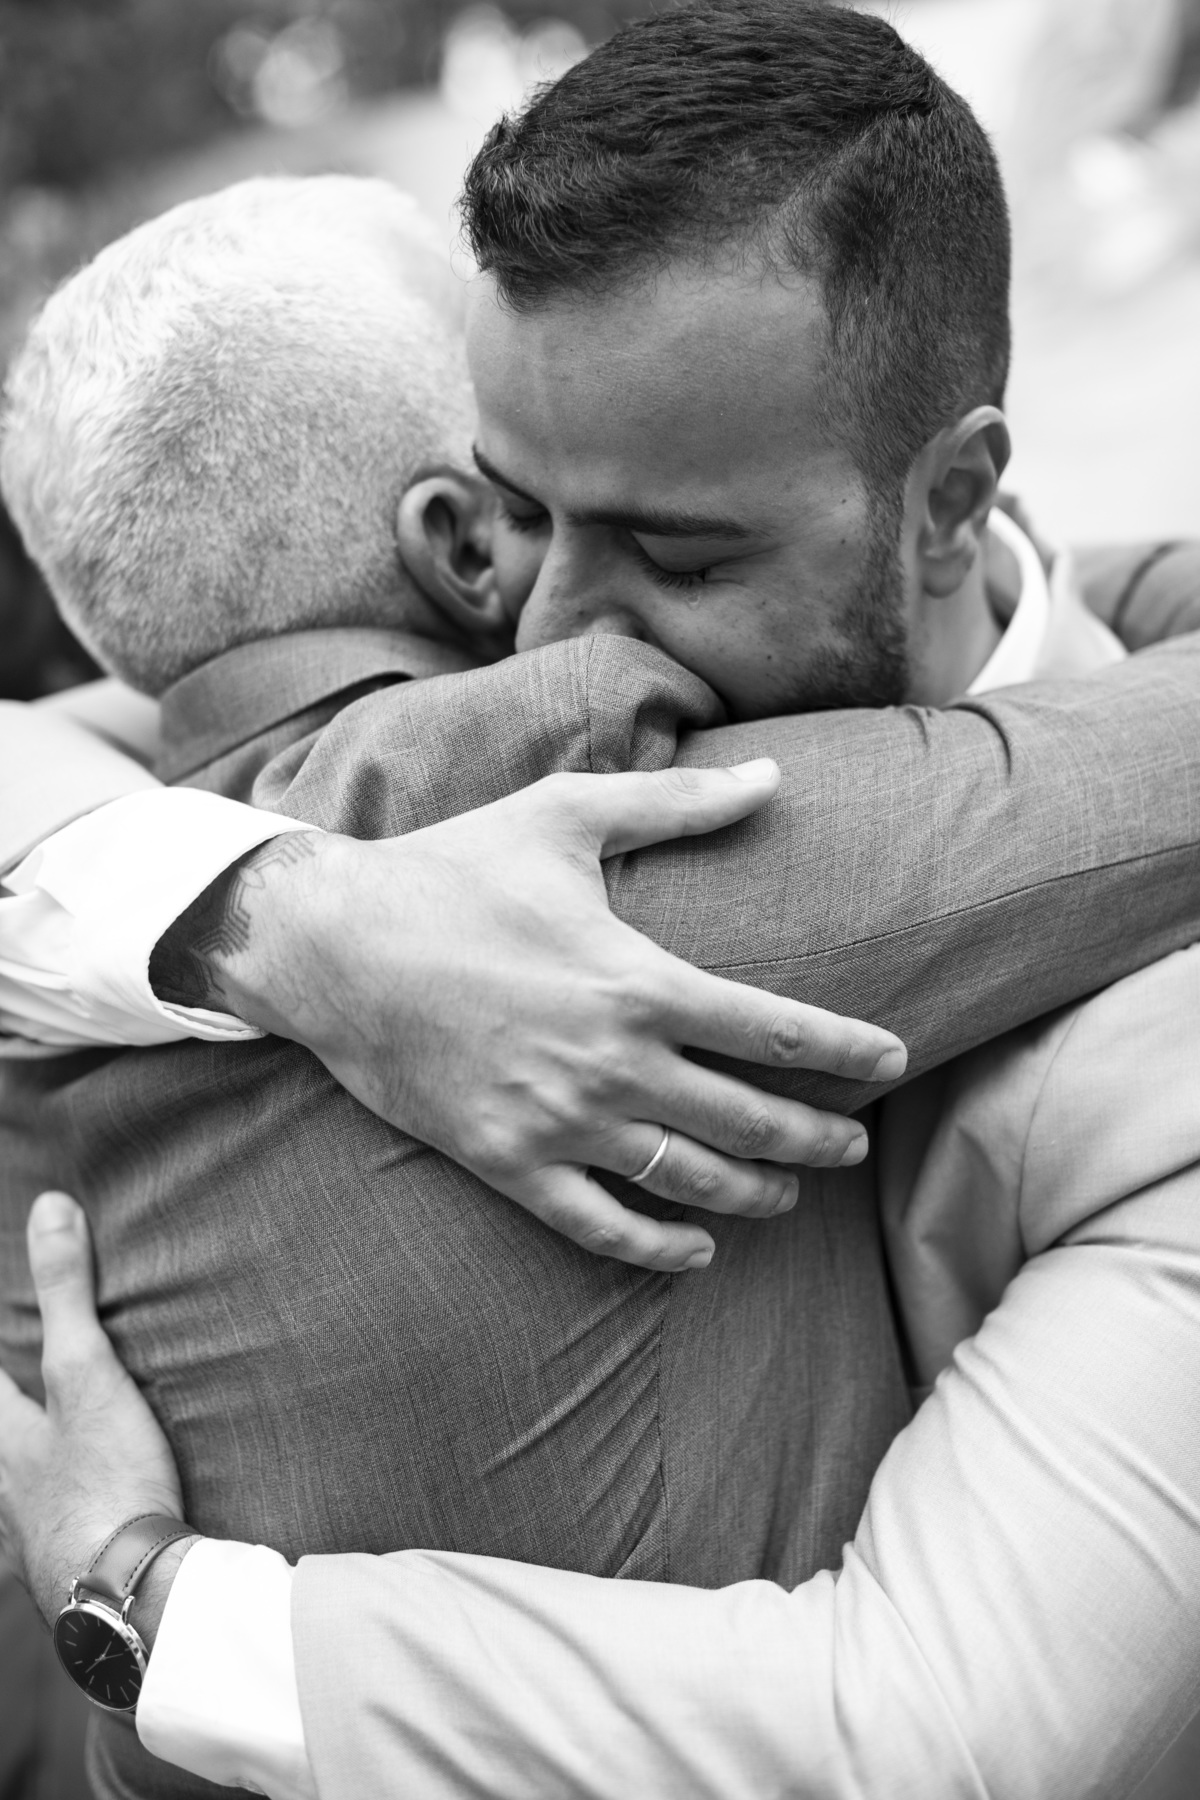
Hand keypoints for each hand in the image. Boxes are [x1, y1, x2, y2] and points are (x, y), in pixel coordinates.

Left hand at [0, 1193, 190, 1637]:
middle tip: (26, 1394)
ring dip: (27, 1462)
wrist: (132, 1592)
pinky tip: (83, 1513)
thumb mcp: (86, 1373)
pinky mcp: (63, 1564)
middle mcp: (2, 1486)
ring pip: (12, 1486)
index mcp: (1, 1437)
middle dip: (13, 1409)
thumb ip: (66, 1293)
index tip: (9, 1336)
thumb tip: (50, 1209)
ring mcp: (27, 1532)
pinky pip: (44, 1527)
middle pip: (0, 1438)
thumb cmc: (105, 1480)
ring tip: (44, 1451)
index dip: (1, 1355)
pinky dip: (54, 1507)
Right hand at [154, 762, 905, 1270]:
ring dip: (754, 1191)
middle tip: (853, 1143)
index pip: (778, 1032)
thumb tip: (772, 775)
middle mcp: (613, 1062)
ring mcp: (560, 1122)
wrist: (333, 944)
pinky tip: (694, 1249)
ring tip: (790, 1192)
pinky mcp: (507, 1161)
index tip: (894, 1061)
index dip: (849, 1051)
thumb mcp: (567, 815)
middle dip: (817, 1136)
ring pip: (688, 1179)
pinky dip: (657, 1248)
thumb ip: (677, 802)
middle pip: (751, 1119)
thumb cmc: (453, 869)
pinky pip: (599, 1227)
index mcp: (639, 980)